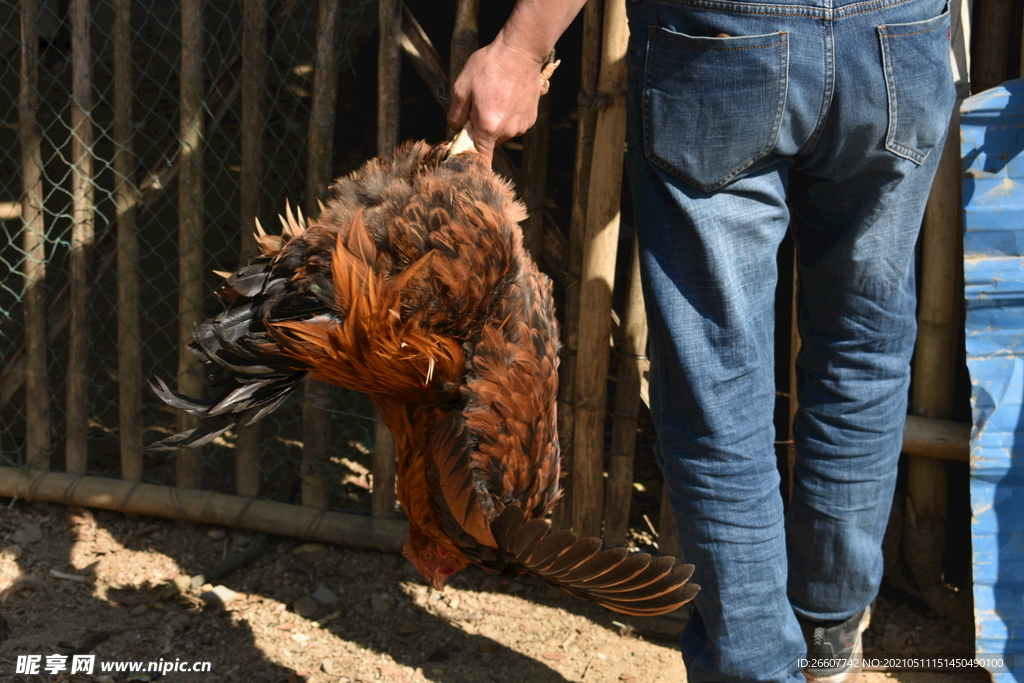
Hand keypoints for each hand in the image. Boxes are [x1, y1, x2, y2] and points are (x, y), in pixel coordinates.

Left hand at [447, 39, 547, 159]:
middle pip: (490, 143)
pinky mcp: (531, 118)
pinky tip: (507, 97)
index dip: (471, 154)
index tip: (464, 145)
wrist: (520, 52)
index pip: (480, 156)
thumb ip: (455, 114)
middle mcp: (508, 131)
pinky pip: (514, 124)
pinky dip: (509, 116)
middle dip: (481, 131)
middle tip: (476, 108)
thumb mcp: (462, 87)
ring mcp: (522, 126)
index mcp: (488, 127)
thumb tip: (454, 130)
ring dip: (495, 124)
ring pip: (503, 133)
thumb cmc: (489, 66)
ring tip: (494, 99)